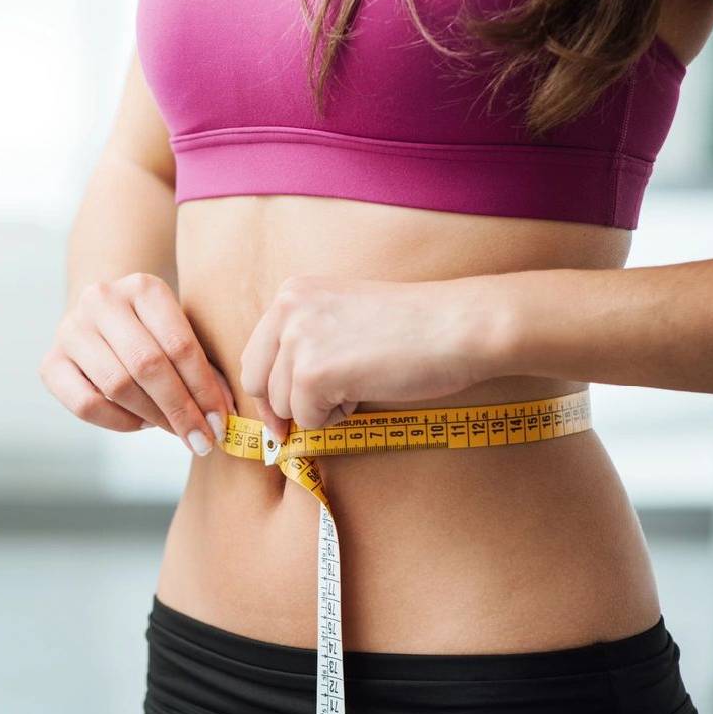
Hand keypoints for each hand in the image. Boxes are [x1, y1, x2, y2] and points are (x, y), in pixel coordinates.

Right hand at [39, 272, 236, 455]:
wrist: (100, 318)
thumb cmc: (153, 332)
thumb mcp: (180, 334)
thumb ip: (204, 369)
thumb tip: (222, 415)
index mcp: (143, 286)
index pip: (179, 345)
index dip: (203, 389)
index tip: (220, 423)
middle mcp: (101, 300)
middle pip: (147, 365)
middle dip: (180, 409)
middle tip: (202, 440)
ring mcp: (70, 329)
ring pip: (117, 385)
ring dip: (153, 417)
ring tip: (176, 430)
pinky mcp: (50, 362)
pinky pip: (86, 405)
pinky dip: (119, 422)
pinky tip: (142, 422)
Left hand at [239, 274, 499, 440]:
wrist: (457, 326)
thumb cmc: (413, 326)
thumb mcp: (342, 316)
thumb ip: (307, 341)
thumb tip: (277, 398)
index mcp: (292, 293)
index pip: (255, 354)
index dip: (268, 390)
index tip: (281, 416)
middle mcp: (286, 309)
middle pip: (256, 382)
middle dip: (281, 409)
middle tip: (311, 420)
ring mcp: (297, 340)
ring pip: (283, 405)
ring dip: (319, 409)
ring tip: (360, 386)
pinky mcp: (313, 373)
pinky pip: (308, 419)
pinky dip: (335, 419)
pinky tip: (365, 393)